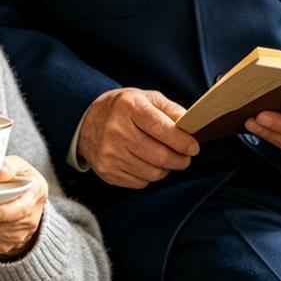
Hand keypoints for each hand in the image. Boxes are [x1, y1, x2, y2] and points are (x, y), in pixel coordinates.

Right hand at [78, 88, 199, 188]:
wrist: (87, 121)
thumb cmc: (123, 108)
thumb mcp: (145, 98)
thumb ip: (170, 109)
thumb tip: (190, 126)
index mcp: (128, 107)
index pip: (161, 128)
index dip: (182, 141)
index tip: (194, 147)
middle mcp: (116, 130)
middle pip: (159, 155)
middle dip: (180, 160)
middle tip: (185, 157)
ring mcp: (110, 153)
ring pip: (152, 173)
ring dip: (165, 169)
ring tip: (165, 159)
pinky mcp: (107, 171)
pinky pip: (140, 182)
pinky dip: (149, 176)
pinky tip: (146, 163)